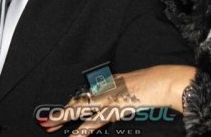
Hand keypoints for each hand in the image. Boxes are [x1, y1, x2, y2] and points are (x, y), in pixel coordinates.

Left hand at [38, 65, 194, 133]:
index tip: (61, 111)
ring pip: (81, 109)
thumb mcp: (135, 86)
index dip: (73, 104)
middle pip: (79, 101)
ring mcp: (110, 97)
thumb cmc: (155, 83)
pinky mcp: (115, 107)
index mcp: (111, 83)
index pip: (87, 95)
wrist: (165, 80)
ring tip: (49, 125)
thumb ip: (125, 92)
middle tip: (46, 120)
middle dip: (61, 112)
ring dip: (64, 117)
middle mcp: (107, 89)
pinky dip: (83, 130)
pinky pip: (95, 120)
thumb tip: (118, 102)